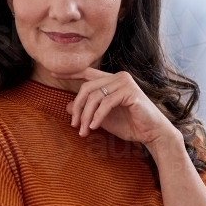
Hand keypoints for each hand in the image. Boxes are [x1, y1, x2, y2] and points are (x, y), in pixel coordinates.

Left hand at [52, 67, 177, 146]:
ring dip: (86, 115)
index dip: (71, 73)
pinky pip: (106, 103)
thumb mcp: (103, 118)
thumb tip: (69, 105)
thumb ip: (88, 110)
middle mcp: (118, 77)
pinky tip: (94, 127)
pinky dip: (98, 116)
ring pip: (95, 96)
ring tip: (84, 131)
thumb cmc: (130, 125)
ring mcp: (125, 83)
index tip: (54, 74)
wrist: (152, 133)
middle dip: (78, 108)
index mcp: (112, 80)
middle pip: (87, 87)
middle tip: (74, 125)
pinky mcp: (130, 92)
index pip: (88, 73)